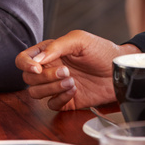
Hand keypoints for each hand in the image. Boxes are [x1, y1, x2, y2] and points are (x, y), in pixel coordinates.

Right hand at [15, 30, 136, 110]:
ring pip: (36, 93)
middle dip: (45, 77)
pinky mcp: (66, 100)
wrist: (120, 70)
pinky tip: (74, 90)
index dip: (25, 64)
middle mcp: (50, 69)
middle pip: (28, 78)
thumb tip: (37, 59)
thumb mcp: (80, 40)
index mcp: (49, 52)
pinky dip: (60, 98)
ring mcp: (56, 86)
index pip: (24, 59)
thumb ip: (57, 46)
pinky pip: (51, 104)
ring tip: (72, 80)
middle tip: (66, 71)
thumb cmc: (102, 51)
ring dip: (51, 88)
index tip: (37, 67)